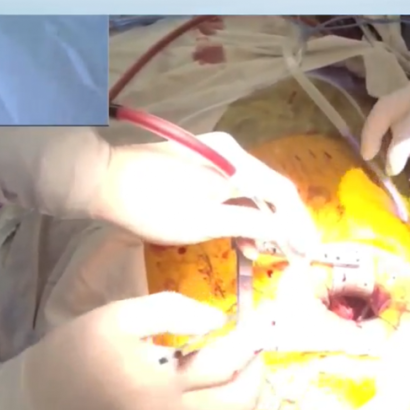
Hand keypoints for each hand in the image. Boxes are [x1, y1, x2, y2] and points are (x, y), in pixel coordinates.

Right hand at [0, 292, 268, 409]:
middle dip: (256, 368)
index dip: (251, 336)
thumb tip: (217, 319)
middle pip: (242, 403)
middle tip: (252, 339)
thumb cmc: (77, 353)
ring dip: (239, 385)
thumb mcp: (118, 316)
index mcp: (161, 386)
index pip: (227, 363)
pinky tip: (199, 376)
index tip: (262, 316)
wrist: (42, 406)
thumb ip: (171, 310)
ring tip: (230, 354)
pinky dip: (215, 400)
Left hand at [92, 132, 318, 253]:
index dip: (300, 224)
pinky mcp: (196, 166)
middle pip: (269, 189)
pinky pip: (231, 190)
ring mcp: (212, 156)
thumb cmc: (152, 205)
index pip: (283, 192)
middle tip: (293, 257)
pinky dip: (240, 213)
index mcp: (235, 161)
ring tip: (265, 253)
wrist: (100, 181)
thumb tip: (290, 233)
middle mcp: (229, 152)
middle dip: (283, 225)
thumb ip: (252, 223)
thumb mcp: (206, 220)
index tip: (310, 253)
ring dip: (261, 222)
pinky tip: (240, 238)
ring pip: (249, 191)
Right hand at [360, 24, 409, 174]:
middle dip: (370, 134)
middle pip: (382, 110)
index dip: (393, 156)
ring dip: (386, 122)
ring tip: (391, 144)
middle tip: (368, 155)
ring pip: (393, 101)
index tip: (394, 171)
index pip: (401, 137)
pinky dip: (402, 111)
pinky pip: (407, 93)